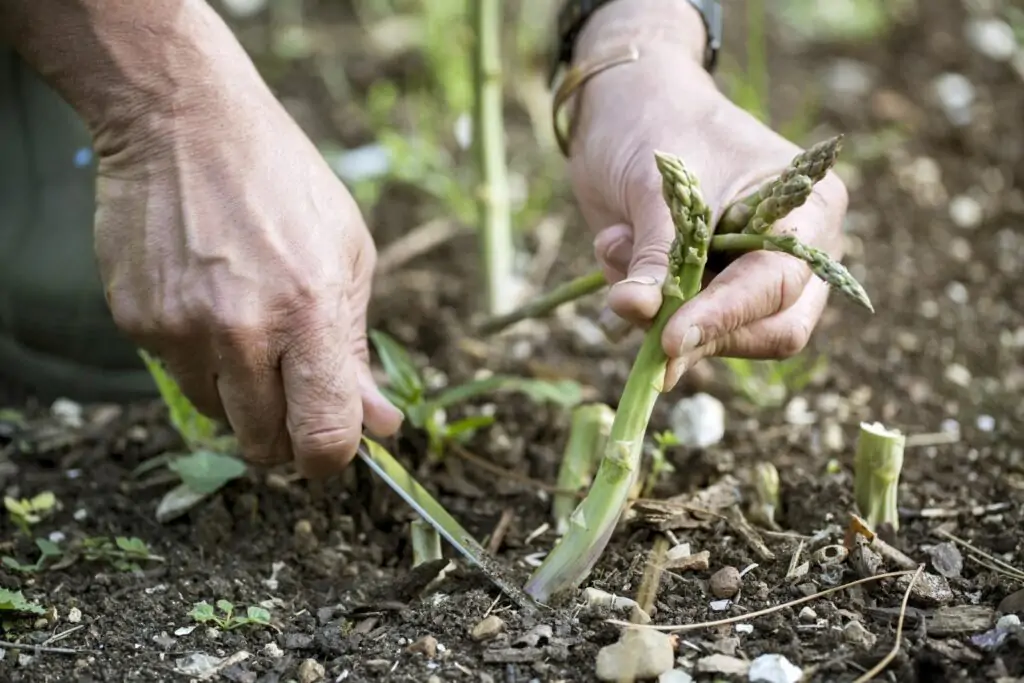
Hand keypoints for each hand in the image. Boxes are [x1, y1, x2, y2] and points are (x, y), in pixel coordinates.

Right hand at [93, 74, 401, 476]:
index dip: (330, 458)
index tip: (331, 451)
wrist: (184, 121)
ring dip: (241, 394)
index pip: (322, 435)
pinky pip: (176, 375)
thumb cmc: (283, 182)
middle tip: (292, 395)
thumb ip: (358, 349)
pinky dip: (198, 357)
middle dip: (285, 435)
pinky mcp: (137, 321)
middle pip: (264, 444)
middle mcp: (242, 331)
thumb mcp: (348, 253)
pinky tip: (207, 301)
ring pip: (219, 416)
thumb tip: (379, 425)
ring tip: (248, 326)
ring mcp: (182, 329)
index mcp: (310, 312)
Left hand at [566, 10, 847, 390]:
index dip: (726, 317)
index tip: (671, 339)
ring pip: (724, 338)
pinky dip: (642, 304)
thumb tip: (638, 310)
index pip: (779, 284)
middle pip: (773, 329)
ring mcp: (754, 276)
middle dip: (703, 330)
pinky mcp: (710, 291)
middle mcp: (796, 251)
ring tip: (614, 243)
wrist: (624, 104)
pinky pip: (681, 326)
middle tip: (641, 321)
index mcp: (809, 209)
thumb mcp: (656, 185)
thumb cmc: (656, 123)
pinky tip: (614, 246)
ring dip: (659, 312)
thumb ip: (655, 252)